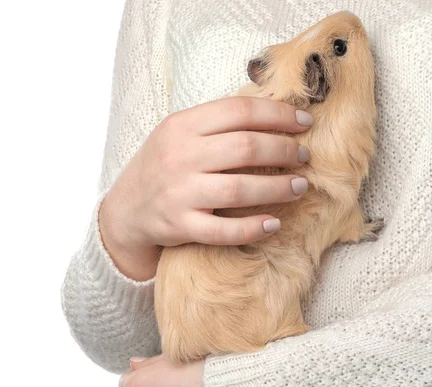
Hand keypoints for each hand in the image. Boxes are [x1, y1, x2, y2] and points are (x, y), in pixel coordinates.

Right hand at [99, 97, 313, 279]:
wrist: (125, 210)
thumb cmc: (162, 167)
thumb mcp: (178, 134)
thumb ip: (217, 124)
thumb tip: (275, 115)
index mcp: (181, 126)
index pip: (239, 110)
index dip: (278, 114)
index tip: (305, 121)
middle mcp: (179, 156)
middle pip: (245, 147)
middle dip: (284, 150)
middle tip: (304, 157)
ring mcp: (179, 193)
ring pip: (240, 189)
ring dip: (277, 188)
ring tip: (299, 187)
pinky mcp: (180, 226)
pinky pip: (224, 230)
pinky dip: (253, 228)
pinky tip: (274, 224)